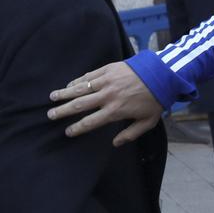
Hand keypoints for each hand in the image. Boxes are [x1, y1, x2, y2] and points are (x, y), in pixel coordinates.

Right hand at [47, 61, 163, 142]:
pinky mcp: (108, 69)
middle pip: (80, 105)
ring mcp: (107, 81)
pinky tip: (69, 85)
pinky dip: (77, 81)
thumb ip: (130, 134)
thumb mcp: (147, 122)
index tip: (67, 131)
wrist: (162, 75)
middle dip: (63, 111)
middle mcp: (108, 96)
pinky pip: (89, 76)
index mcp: (116, 111)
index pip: (91, 122)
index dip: (77, 128)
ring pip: (81, 88)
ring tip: (52, 98)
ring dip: (65, 93)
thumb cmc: (155, 100)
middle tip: (50, 115)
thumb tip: (115, 143)